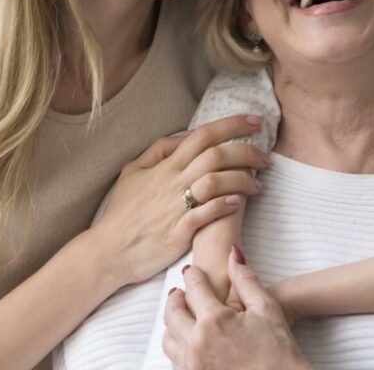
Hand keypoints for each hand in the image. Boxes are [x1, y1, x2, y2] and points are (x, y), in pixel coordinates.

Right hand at [89, 115, 269, 286]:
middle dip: (246, 151)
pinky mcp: (177, 232)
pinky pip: (204, 214)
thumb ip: (158, 150)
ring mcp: (175, 207)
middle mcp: (172, 182)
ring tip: (259, 184)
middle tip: (266, 157)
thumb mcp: (132, 171)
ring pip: (215, 182)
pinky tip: (239, 203)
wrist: (108, 251)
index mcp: (164, 166)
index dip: (232, 125)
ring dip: (242, 179)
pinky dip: (224, 206)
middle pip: (215, 155)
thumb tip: (185, 136)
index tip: (256, 122)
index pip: (202, 135)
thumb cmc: (122, 213)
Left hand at [164, 247, 310, 369]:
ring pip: (168, 338)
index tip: (192, 271)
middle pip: (172, 313)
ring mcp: (192, 365)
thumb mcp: (266, 308)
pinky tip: (189, 340)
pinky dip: (177, 345)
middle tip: (180, 291)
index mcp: (214, 321)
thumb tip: (233, 255)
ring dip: (172, 323)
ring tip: (181, 315)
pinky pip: (174, 359)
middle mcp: (197, 343)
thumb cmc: (278, 351)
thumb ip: (246, 280)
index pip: (194, 288)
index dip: (193, 275)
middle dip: (175, 298)